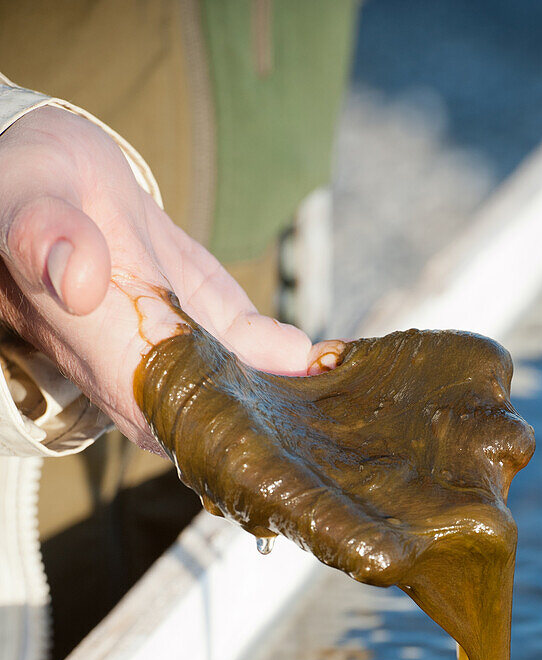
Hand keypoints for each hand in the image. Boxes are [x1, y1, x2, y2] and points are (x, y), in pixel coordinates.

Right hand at [0, 106, 341, 453]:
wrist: (48, 170)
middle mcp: (137, 363)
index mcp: (97, 347)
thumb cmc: (26, 187)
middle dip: (271, 436)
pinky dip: (290, 358)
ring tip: (346, 403)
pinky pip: (248, 350)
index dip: (225, 431)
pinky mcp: (202, 318)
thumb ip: (43, 235)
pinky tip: (330, 360)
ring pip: (239, 393)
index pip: (169, 413)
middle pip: (212, 422)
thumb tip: (78, 280)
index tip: (281, 444)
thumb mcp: (24, 198)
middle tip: (337, 437)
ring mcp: (176, 344)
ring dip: (292, 402)